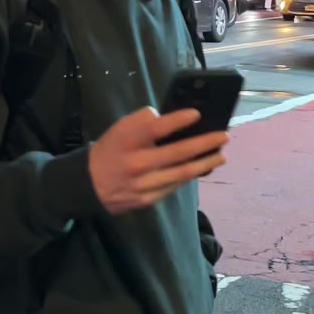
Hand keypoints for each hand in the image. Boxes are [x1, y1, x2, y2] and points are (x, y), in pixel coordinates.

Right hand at [88, 108, 228, 213]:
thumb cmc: (111, 150)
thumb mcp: (119, 129)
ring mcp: (144, 184)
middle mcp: (136, 164)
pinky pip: (175, 185)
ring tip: (222, 155)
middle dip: (204, 144)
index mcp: (127, 142)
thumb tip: (169, 117)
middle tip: (224, 136)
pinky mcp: (149, 199)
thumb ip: (143, 122)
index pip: (154, 128)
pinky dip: (191, 175)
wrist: (89, 185)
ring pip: (182, 173)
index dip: (177, 120)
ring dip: (205, 163)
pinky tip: (203, 167)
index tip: (197, 114)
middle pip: (177, 153)